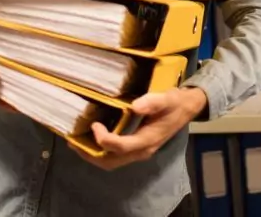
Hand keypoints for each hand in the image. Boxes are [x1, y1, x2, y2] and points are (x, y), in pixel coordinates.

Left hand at [77, 87, 207, 169]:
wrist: (186, 108)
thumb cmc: (175, 103)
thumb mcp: (167, 98)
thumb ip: (153, 102)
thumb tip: (135, 106)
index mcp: (148, 140)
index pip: (121, 146)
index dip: (104, 138)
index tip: (94, 124)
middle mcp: (142, 150)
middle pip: (111, 161)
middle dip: (91, 154)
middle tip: (73, 142)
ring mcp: (139, 151)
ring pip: (112, 162)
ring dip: (93, 156)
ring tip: (76, 143)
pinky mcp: (136, 147)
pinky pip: (115, 156)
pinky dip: (101, 151)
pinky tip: (92, 139)